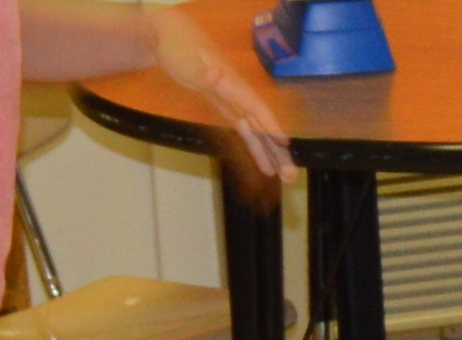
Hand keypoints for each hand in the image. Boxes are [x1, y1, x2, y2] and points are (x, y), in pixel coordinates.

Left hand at [153, 8, 293, 201]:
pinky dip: (255, 147)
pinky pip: (245, 132)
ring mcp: (234, 103)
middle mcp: (238, 95)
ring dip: (271, 154)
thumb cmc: (178, 49)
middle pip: (262, 125)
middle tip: (291, 174)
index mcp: (231, 84)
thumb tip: (216, 74)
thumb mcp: (186, 61)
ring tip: (285, 177)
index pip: (254, 107)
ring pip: (257, 132)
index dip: (270, 124)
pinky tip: (264, 164)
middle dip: (277, 149)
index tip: (285, 142)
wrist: (170, 41)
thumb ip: (201, 70)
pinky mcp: (227, 108)